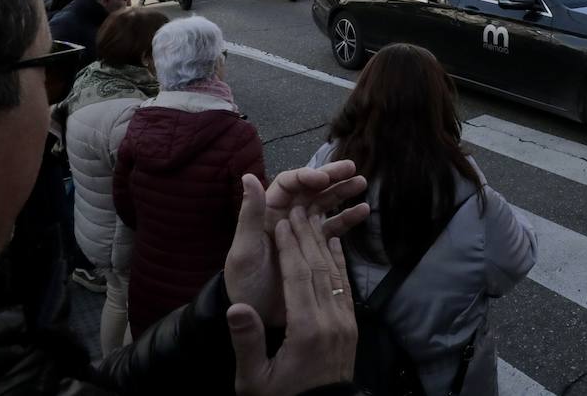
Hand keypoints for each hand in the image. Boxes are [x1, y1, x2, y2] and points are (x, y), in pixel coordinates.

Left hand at [224, 164, 369, 321]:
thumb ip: (249, 214)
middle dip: (331, 177)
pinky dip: (348, 219)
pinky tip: (363, 211)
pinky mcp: (315, 248)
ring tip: (361, 184)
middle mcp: (286, 216)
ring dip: (342, 193)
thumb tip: (248, 176)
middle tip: (352, 168)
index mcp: (268, 212)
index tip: (323, 179)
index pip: (289, 184)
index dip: (306, 177)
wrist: (256, 317)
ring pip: (324, 205)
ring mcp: (302, 231)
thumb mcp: (244, 249)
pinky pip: (333, 229)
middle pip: (310, 189)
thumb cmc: (245, 282)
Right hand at [227, 208, 357, 395]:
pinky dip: (339, 263)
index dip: (289, 247)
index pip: (298, 277)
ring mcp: (345, 324)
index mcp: (306, 330)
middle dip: (306, 236)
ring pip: (335, 274)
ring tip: (313, 217)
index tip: (281, 222)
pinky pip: (345, 287)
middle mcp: (330, 321)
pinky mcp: (351, 328)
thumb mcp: (254, 380)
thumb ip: (247, 342)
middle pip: (319, 268)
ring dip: (323, 243)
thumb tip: (235, 308)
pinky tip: (334, 244)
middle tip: (296, 209)